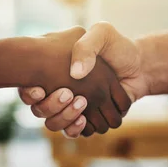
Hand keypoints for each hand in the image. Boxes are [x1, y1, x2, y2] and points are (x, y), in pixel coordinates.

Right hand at [21, 22, 149, 136]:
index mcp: (54, 71)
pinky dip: (76, 128)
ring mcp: (71, 107)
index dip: (28, 92)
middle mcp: (58, 90)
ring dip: (65, 117)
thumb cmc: (117, 48)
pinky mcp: (86, 119)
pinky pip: (73, 132)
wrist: (138, 66)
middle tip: (69, 93)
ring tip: (81, 104)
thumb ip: (86, 46)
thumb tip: (75, 75)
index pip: (29, 87)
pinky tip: (85, 118)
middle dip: (51, 105)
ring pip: (53, 123)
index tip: (38, 89)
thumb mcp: (102, 34)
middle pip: (39, 109)